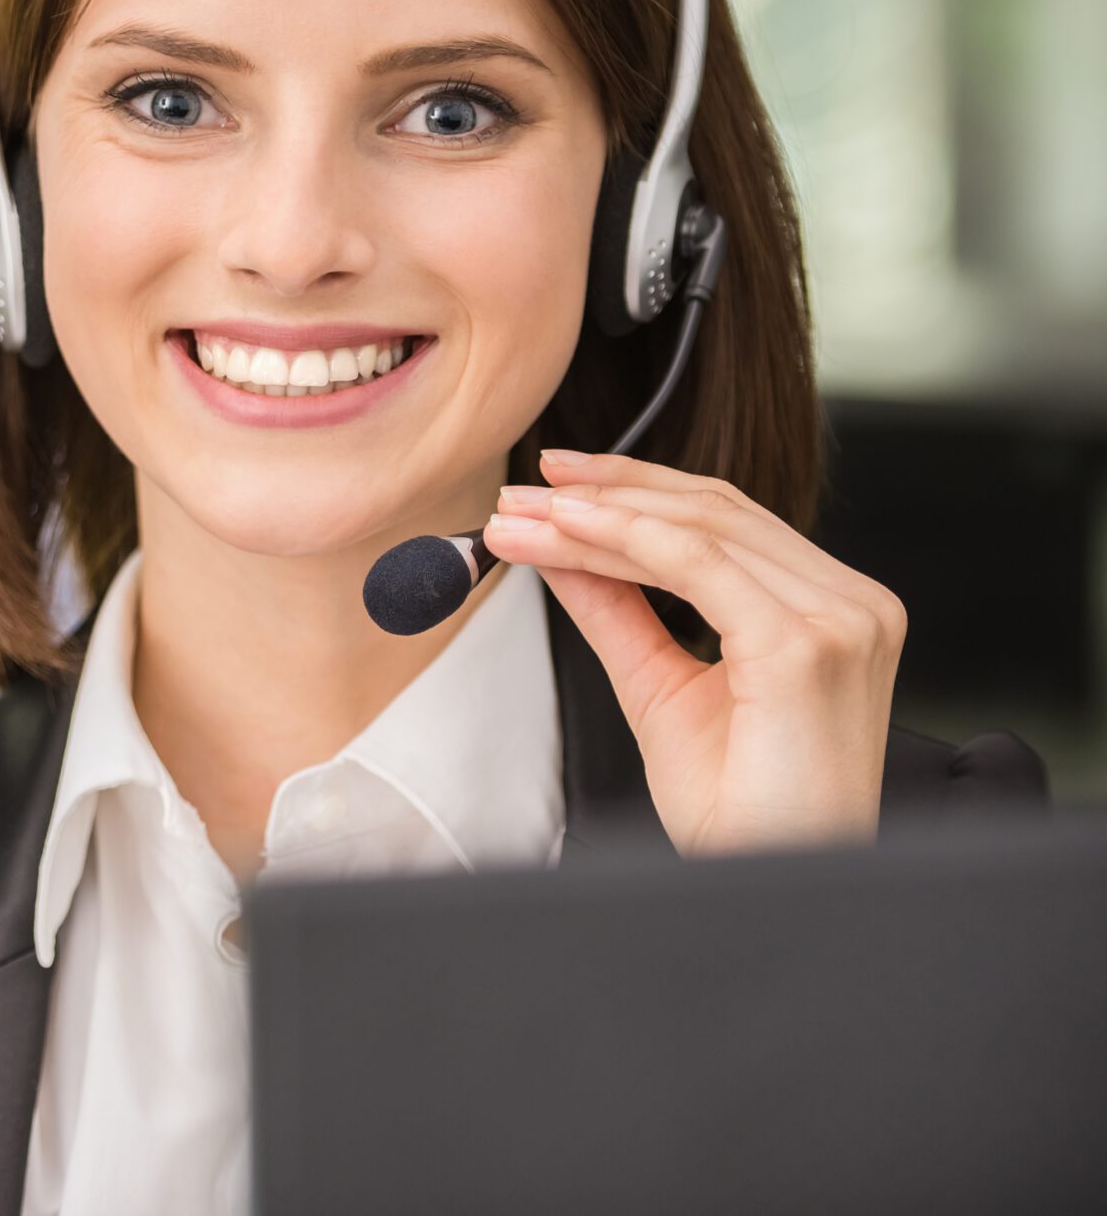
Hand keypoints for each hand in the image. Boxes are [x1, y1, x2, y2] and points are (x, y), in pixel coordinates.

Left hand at [483, 448, 903, 854]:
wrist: (772, 884)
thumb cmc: (743, 811)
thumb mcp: (662, 689)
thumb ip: (619, 610)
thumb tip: (561, 548)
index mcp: (832, 611)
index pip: (726, 522)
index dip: (634, 492)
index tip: (553, 487)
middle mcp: (851, 605)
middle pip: (712, 511)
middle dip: (605, 492)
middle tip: (522, 491)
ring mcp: (839, 620)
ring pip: (696, 531)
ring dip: (595, 514)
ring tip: (521, 515)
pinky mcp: (805, 645)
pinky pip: (697, 565)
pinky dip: (621, 538)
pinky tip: (563, 531)